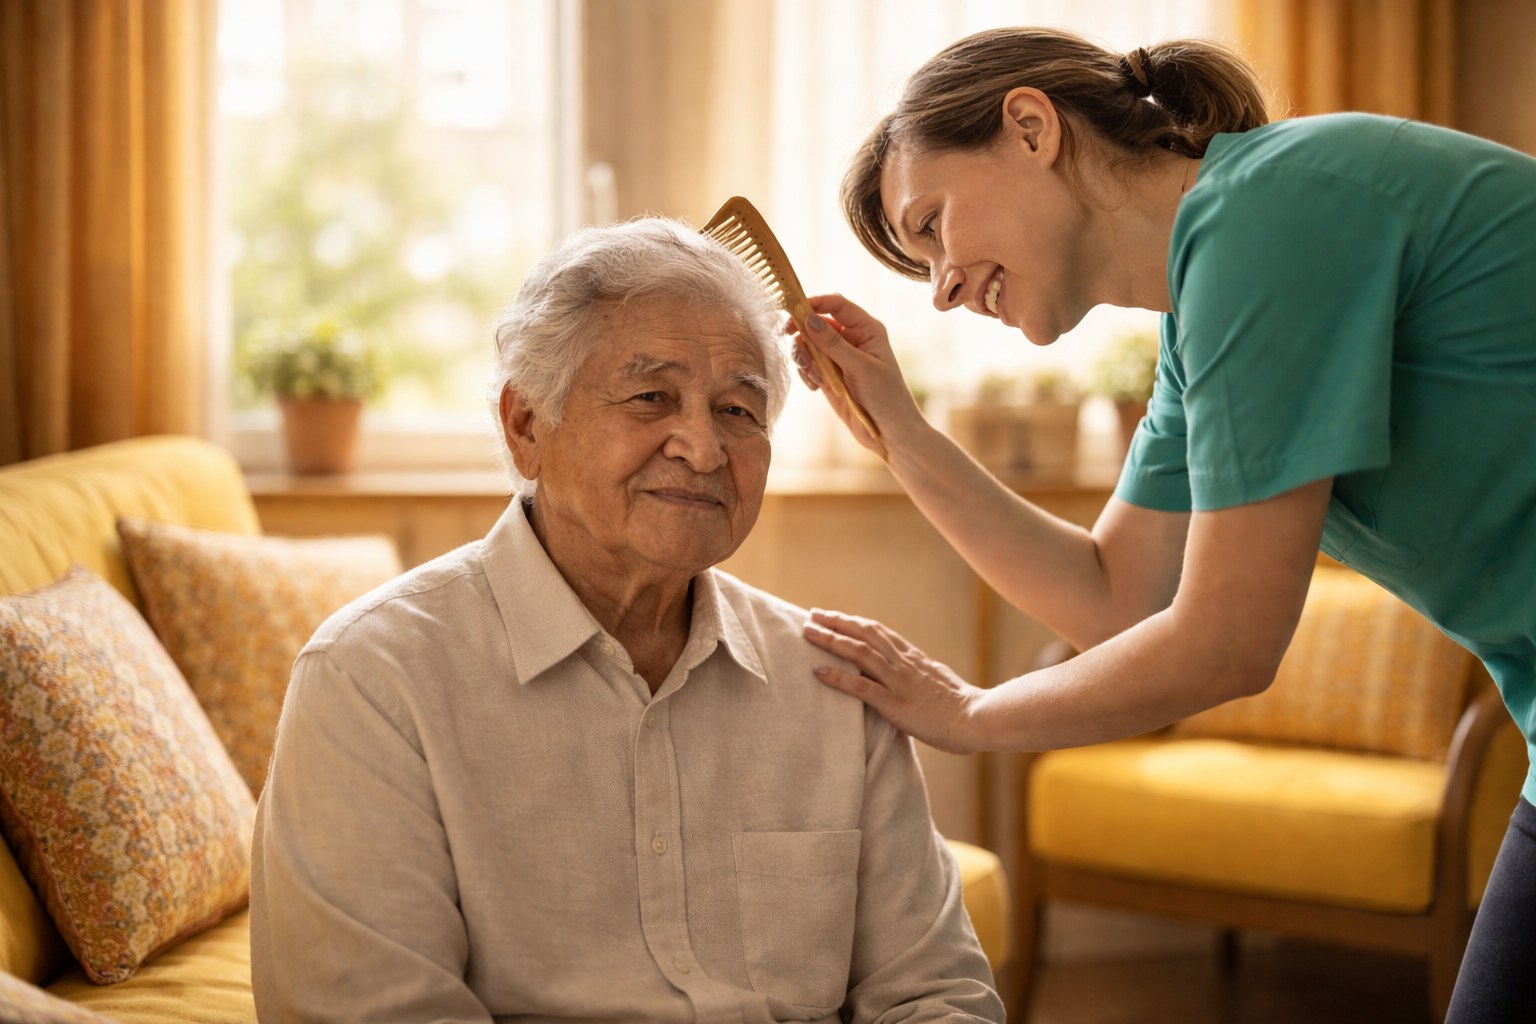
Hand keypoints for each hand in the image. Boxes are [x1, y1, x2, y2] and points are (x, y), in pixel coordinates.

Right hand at [787, 295, 925, 452]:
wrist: (890, 433)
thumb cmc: (886, 397)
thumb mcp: (861, 368)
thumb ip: (834, 344)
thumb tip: (809, 320)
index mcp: (866, 330)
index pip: (837, 305)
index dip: (815, 303)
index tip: (794, 309)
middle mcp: (852, 340)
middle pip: (817, 323)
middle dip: (802, 332)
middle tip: (787, 337)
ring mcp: (839, 358)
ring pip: (809, 345)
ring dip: (804, 357)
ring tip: (814, 376)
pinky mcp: (829, 377)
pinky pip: (809, 365)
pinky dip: (806, 373)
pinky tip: (816, 387)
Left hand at [803, 609, 983, 754]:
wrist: (978, 719)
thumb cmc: (961, 706)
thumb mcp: (937, 681)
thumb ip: (918, 674)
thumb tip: (908, 672)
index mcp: (913, 657)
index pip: (878, 631)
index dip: (853, 621)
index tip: (833, 615)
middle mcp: (903, 663)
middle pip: (864, 634)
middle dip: (836, 622)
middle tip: (812, 615)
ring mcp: (899, 682)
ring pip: (859, 653)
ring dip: (831, 641)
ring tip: (808, 633)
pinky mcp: (895, 705)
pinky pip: (861, 688)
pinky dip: (838, 678)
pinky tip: (818, 671)